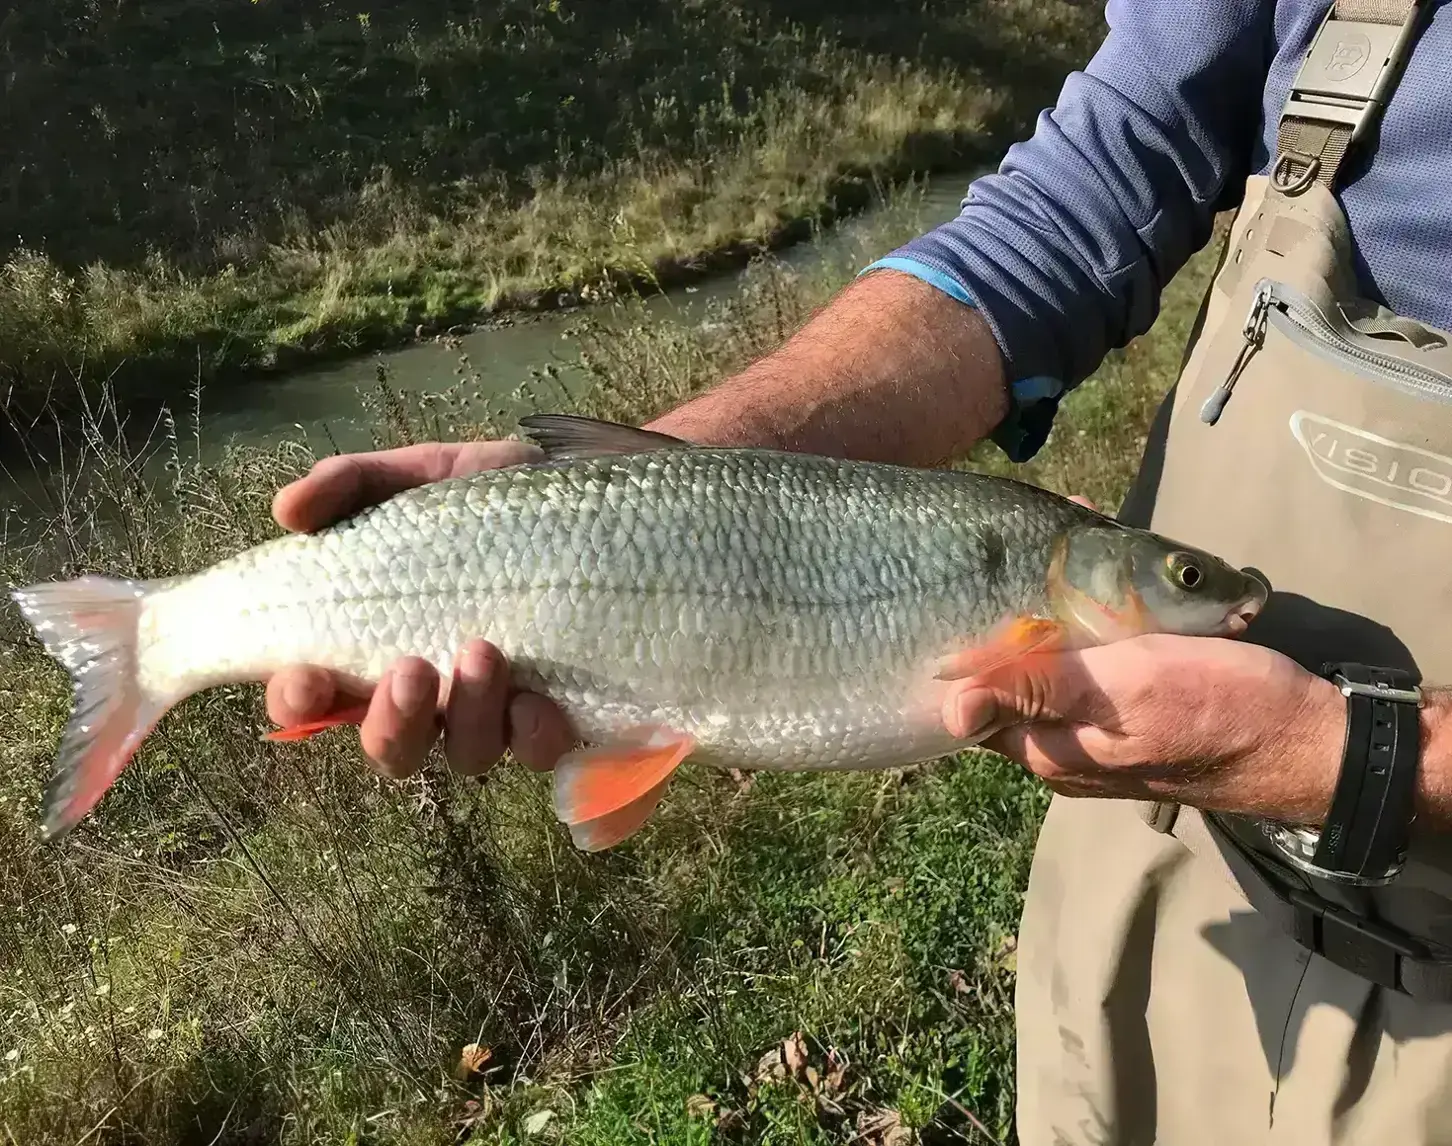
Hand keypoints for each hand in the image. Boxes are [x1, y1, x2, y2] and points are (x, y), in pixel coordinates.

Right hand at [266, 441, 577, 778]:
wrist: (580, 495)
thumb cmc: (480, 499)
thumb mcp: (414, 476)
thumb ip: (349, 485)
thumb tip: (289, 509)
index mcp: (374, 646)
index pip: (315, 698)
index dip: (299, 701)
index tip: (304, 677)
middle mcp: (429, 694)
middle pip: (392, 748)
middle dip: (393, 722)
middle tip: (409, 669)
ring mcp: (492, 711)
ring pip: (467, 753)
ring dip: (469, 715)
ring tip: (482, 651)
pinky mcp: (554, 711)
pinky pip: (541, 750)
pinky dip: (536, 735)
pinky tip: (538, 702)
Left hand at [942, 494, 1345, 824]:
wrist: (1305, 739)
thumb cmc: (1213, 710)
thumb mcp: (1121, 693)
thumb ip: (1039, 695)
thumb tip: (950, 710)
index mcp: (1045, 750)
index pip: (973, 695)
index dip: (968, 638)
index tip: (967, 579)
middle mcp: (1059, 747)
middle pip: (1012, 671)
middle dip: (1010, 608)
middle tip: (1019, 541)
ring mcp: (1094, 729)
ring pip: (1052, 658)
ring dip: (1048, 602)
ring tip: (1059, 537)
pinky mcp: (1129, 708)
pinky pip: (1090, 658)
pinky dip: (1086, 614)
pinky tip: (1097, 568)